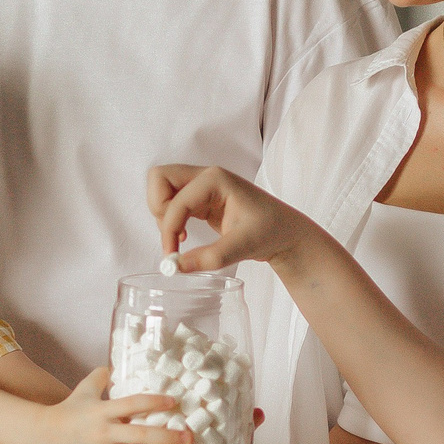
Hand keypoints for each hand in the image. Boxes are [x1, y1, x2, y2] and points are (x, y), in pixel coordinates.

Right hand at [33, 367, 185, 443]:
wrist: (46, 436)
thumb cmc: (69, 410)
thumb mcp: (84, 389)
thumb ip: (101, 375)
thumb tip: (116, 362)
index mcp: (102, 410)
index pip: (131, 404)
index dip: (153, 402)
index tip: (173, 402)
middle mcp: (104, 432)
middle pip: (139, 434)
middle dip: (166, 436)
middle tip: (187, 437)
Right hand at [147, 165, 318, 272]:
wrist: (285, 233)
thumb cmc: (271, 231)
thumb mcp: (242, 246)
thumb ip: (209, 257)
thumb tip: (177, 267)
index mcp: (216, 179)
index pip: (176, 200)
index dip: (168, 228)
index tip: (172, 256)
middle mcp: (206, 177)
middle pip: (160, 178)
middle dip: (158, 207)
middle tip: (173, 235)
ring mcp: (202, 187)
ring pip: (162, 188)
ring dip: (163, 214)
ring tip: (180, 238)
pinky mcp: (200, 200)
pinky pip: (172, 201)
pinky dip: (170, 219)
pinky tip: (184, 237)